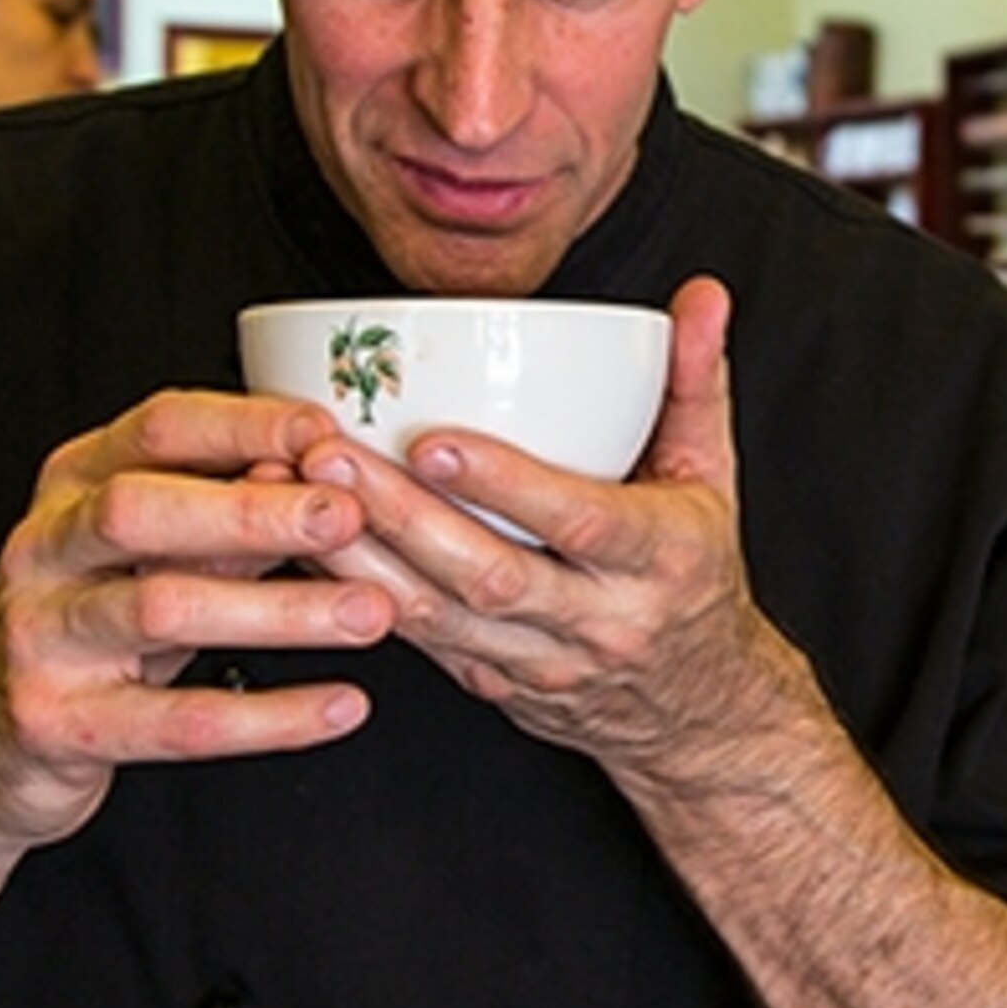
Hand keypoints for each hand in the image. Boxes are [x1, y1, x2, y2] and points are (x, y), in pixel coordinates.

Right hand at [0, 392, 398, 850]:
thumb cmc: (92, 622)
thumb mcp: (151, 552)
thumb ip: (226, 512)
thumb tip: (323, 477)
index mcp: (73, 484)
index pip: (156, 429)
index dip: (244, 426)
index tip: (327, 433)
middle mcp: (45, 548)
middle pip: (141, 510)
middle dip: (251, 510)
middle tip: (347, 516)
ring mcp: (41, 635)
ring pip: (160, 608)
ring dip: (277, 609)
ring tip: (369, 614)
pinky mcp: (57, 723)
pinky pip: (175, 721)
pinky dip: (268, 717)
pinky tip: (341, 706)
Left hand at [294, 277, 824, 790]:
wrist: (697, 710)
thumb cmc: (695, 575)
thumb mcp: (712, 478)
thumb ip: (695, 382)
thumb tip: (701, 296)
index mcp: (660, 560)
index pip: (580, 520)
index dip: (504, 483)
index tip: (432, 439)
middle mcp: (601, 620)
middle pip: (488, 573)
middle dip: (400, 514)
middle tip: (327, 454)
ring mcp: (541, 661)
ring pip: (437, 616)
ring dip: (356, 557)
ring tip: (294, 496)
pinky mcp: (492, 683)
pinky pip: (417, 642)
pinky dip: (356, 593)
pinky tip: (304, 549)